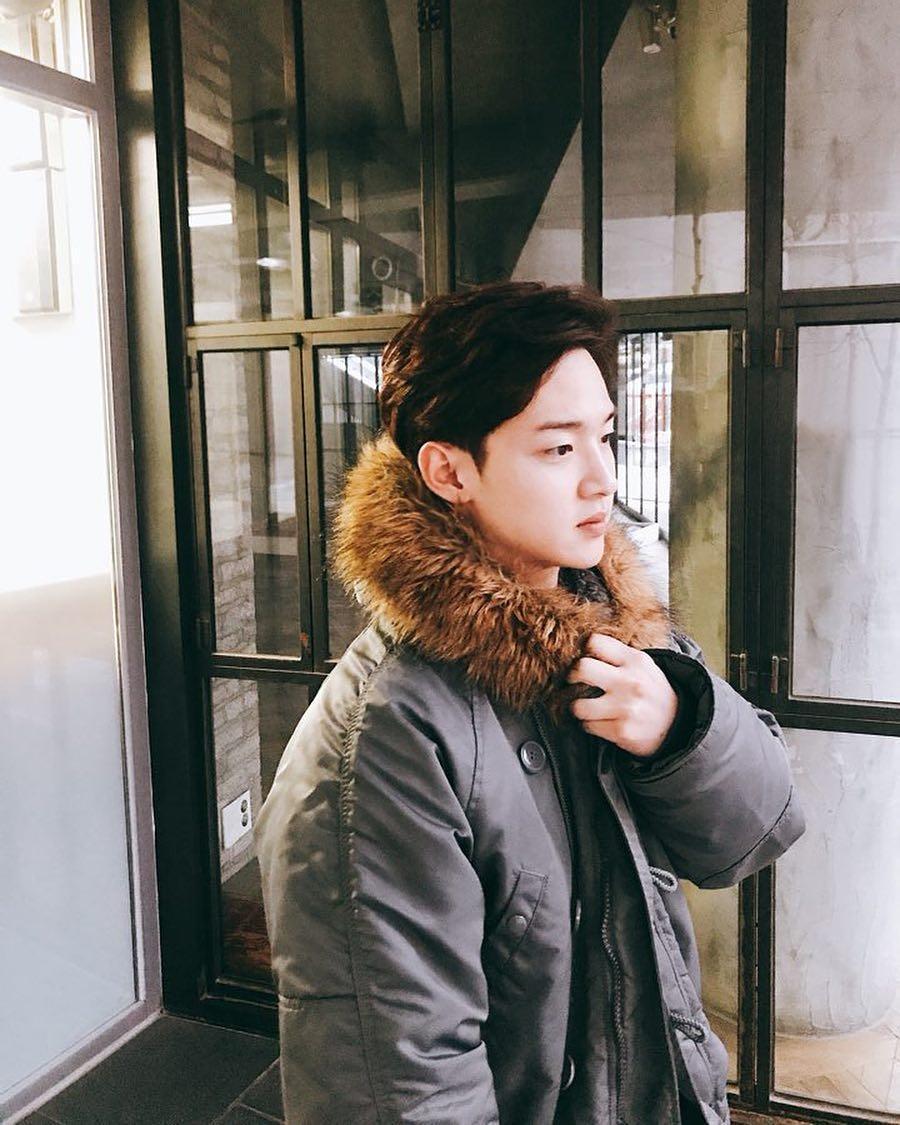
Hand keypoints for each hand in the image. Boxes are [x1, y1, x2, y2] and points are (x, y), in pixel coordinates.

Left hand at [566, 632, 678, 757]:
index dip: (582, 649)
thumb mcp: (643, 666)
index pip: (595, 642)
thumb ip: (618, 656)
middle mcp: (630, 681)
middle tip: (573, 681)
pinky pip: (588, 726)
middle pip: (582, 668)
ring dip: (578, 707)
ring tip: (586, 706)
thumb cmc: (652, 692)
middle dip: (571, 676)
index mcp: (635, 661)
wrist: (677, 725)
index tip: (581, 657)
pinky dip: (589, 725)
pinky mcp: (621, 731)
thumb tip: (581, 648)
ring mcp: (625, 707)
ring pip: (578, 705)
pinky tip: (600, 721)